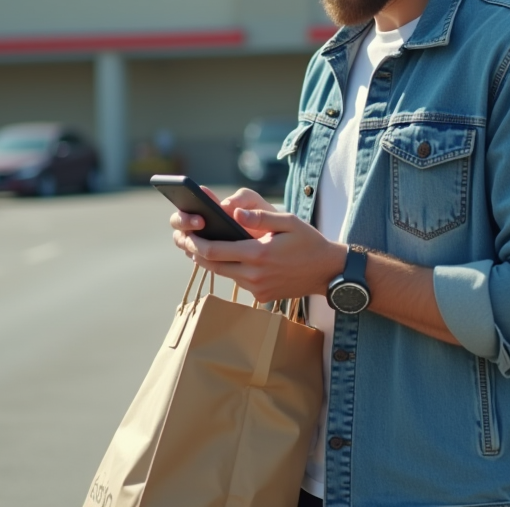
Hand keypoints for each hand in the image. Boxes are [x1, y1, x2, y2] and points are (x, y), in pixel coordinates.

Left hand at [170, 189, 345, 301]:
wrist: (327, 272)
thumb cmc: (309, 241)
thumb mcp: (289, 221)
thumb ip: (260, 217)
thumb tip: (234, 214)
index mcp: (258, 254)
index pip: (216, 251)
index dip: (196, 243)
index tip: (185, 234)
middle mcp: (254, 275)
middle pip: (213, 265)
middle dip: (194, 251)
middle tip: (181, 239)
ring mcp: (257, 288)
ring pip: (223, 274)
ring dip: (208, 261)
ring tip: (195, 246)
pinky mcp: (261, 296)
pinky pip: (237, 281)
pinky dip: (226, 268)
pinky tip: (222, 256)